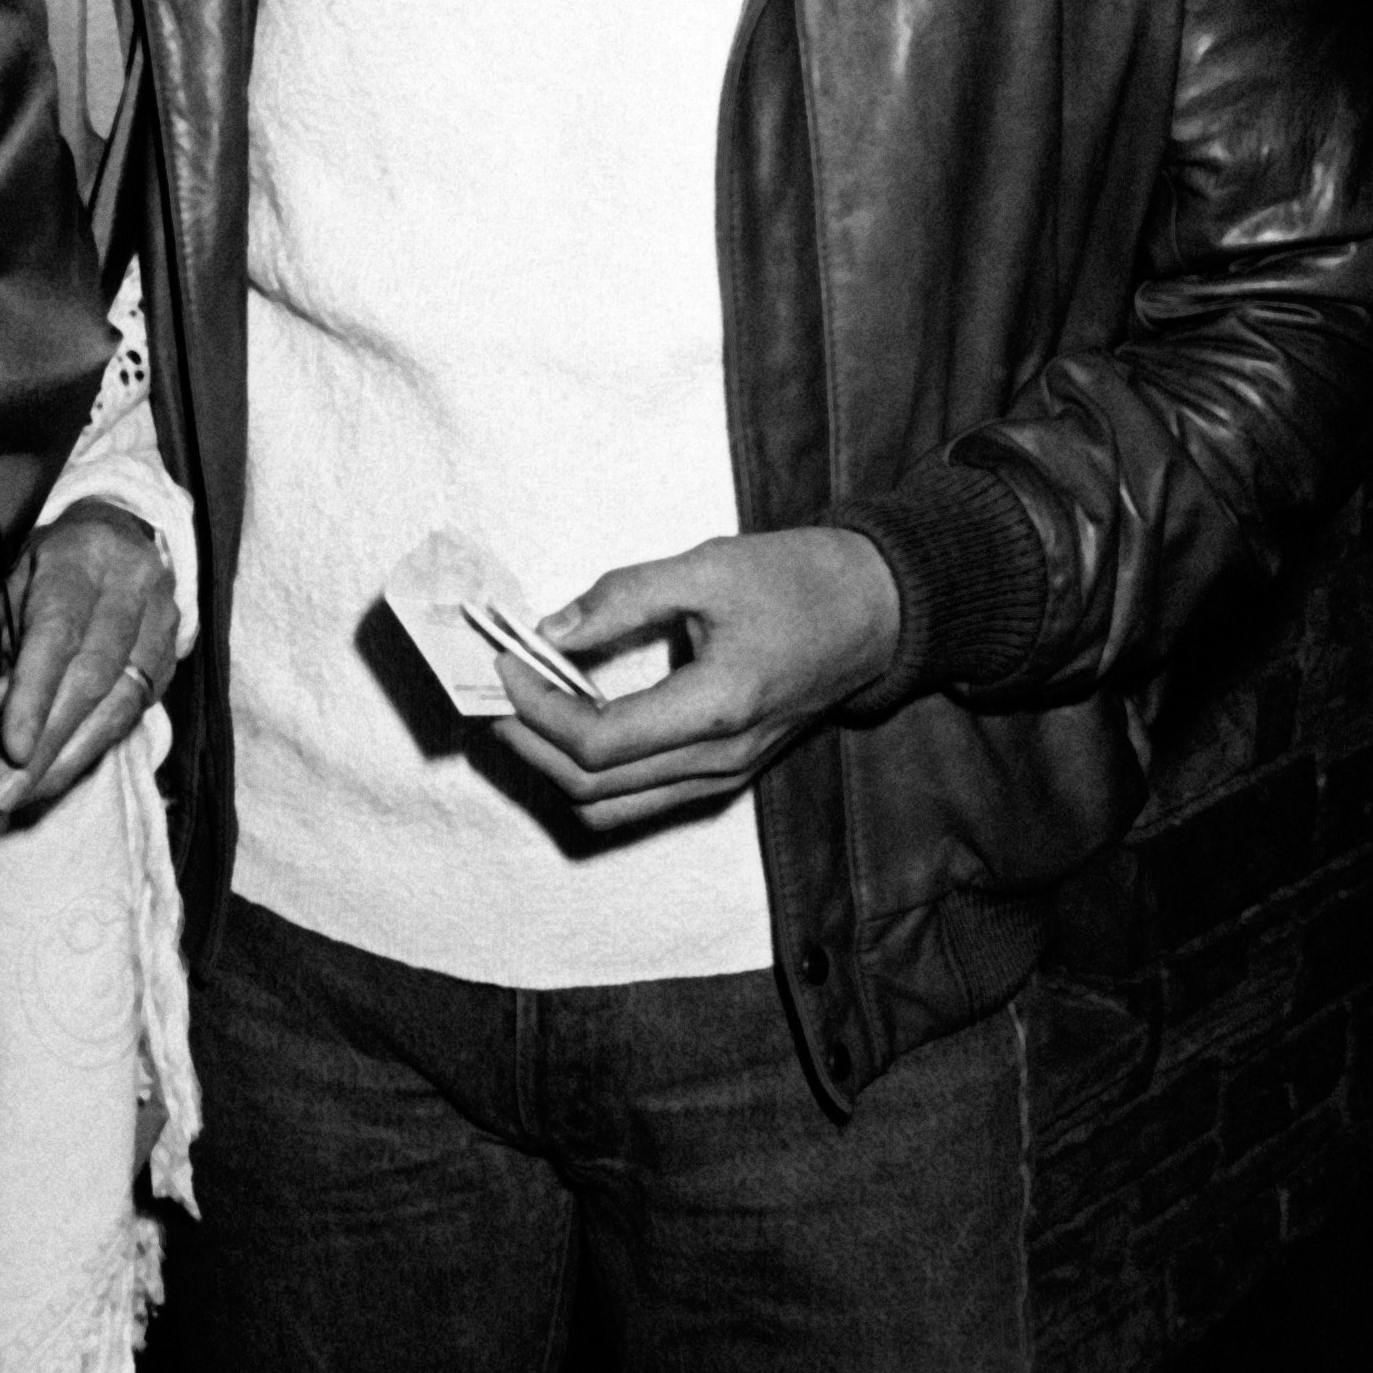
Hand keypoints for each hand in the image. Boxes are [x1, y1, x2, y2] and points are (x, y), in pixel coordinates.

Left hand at [0, 499, 178, 816]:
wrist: (122, 534)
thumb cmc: (55, 565)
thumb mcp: (18, 583)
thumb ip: (11, 642)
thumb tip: (3, 712)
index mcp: (83, 555)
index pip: (59, 633)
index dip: (35, 696)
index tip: (11, 750)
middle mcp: (133, 583)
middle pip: (93, 678)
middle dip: (47, 744)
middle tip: (6, 793)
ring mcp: (163, 620)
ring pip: (121, 703)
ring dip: (72, 757)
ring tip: (29, 793)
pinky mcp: (175, 654)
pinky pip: (136, 711)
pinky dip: (96, 746)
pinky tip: (62, 769)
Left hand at [489, 527, 897, 833]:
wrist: (880, 609)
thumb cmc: (799, 579)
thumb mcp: (707, 566)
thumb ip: (623, 596)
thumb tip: (548, 629)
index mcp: (718, 707)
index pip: (597, 742)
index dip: (534, 707)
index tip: (503, 663)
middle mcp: (719, 759)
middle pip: (593, 787)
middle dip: (527, 742)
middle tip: (492, 692)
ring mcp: (725, 776)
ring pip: (612, 806)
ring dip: (553, 766)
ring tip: (520, 711)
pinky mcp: (725, 774)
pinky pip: (640, 798)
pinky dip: (592, 772)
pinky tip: (570, 722)